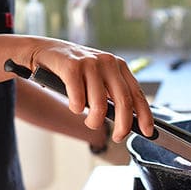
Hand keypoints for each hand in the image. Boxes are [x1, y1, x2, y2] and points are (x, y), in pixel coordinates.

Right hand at [24, 37, 153, 141]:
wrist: (42, 52)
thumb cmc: (75, 73)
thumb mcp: (100, 80)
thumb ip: (113, 96)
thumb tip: (128, 123)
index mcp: (119, 66)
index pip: (137, 94)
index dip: (145, 115)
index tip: (148, 132)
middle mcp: (108, 62)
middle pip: (124, 101)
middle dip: (123, 125)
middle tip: (118, 137)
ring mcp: (90, 63)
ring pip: (100, 105)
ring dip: (95, 121)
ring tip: (90, 122)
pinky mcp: (71, 66)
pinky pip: (79, 99)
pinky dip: (76, 109)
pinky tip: (74, 106)